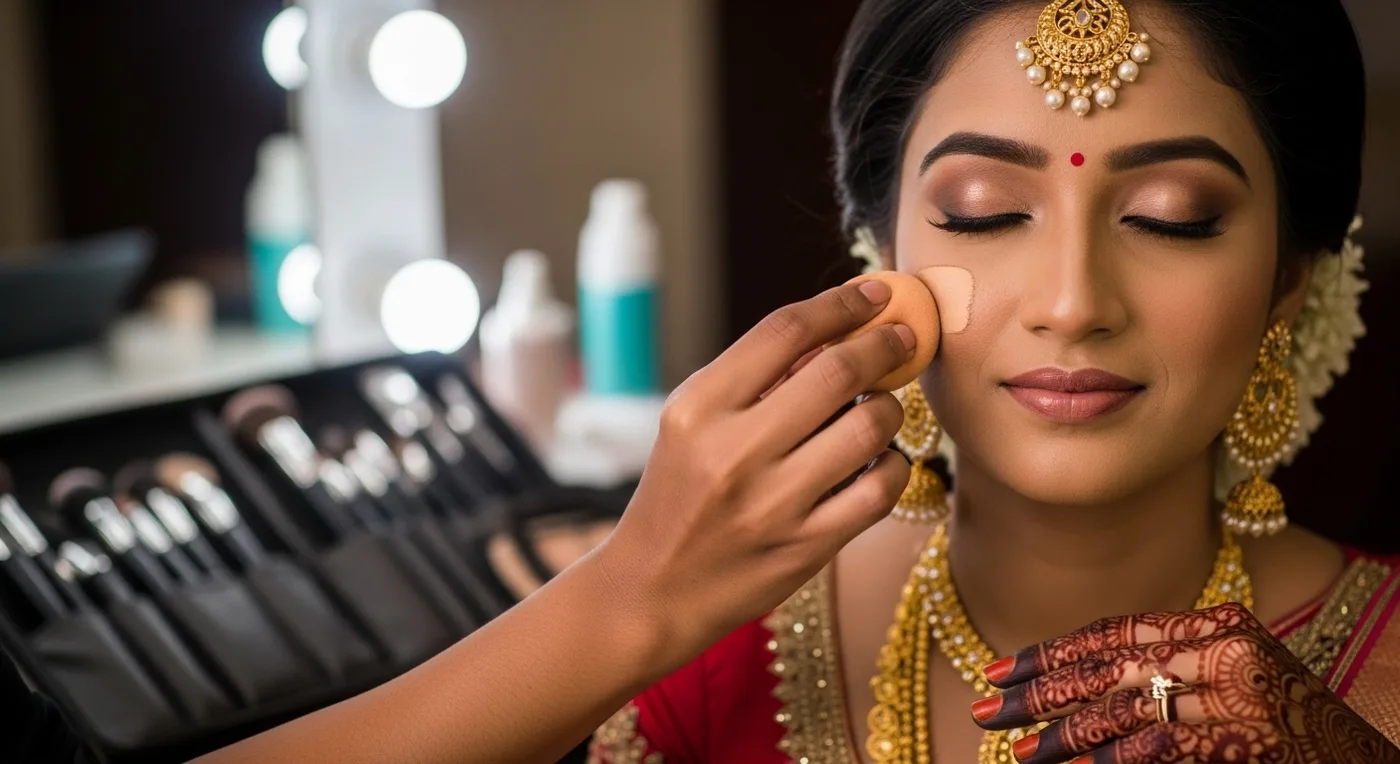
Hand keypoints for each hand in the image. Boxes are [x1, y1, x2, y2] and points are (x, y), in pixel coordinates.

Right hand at [596, 279, 915, 668]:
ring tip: (881, 407)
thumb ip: (752, 381)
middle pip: (837, 370)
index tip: (876, 292)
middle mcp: (734, 452)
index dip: (841, 303)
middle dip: (885, 343)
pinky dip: (894, 464)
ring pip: (869, 426)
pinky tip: (883, 460)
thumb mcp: (691, 426)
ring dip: (889, 407)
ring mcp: (773, 503)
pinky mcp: (806, 548)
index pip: (784, 331)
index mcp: (699, 409)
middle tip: (905, 336)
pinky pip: (880, 489)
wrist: (652, 590)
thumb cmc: (678, 495)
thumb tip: (836, 332)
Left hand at [970, 603, 1399, 762]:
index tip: (1000, 667)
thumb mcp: (1229, 684)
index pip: (1117, 632)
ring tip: (1020, 751)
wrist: (1364, 756)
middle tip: (987, 707)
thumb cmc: (1289, 729)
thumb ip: (1166, 677)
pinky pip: (1164, 746)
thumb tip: (1075, 698)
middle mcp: (1227, 649)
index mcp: (1218, 626)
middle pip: (1111, 666)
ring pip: (1128, 710)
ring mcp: (1242, 694)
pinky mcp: (1249, 739)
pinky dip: (1115, 758)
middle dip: (1042, 689)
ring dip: (1066, 735)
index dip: (1053, 650)